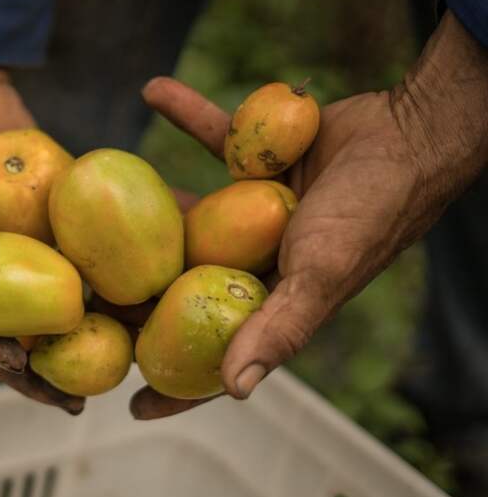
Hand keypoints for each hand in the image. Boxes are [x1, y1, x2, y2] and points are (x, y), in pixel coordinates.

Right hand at [0, 48, 84, 414]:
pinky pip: (60, 266)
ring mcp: (3, 252)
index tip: (21, 364)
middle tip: (71, 402)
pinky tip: (122, 310)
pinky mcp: (34, 232)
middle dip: (32, 371)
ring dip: (66, 343)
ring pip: (33, 309)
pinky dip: (86, 291)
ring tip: (106, 375)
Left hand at [128, 11, 487, 419]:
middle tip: (86, 297)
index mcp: (271, 300)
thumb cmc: (369, 211)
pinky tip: (152, 90)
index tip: (130, 406)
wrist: (410, 131)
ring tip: (93, 202)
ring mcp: (253, 212)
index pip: (218, 356)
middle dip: (140, 297)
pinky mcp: (255, 162)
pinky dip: (187, 116)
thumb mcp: (320, 276)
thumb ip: (279, 329)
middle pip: (186, 288)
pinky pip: (213, 140)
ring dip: (146, 209)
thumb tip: (234, 391)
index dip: (178, 386)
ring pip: (187, 216)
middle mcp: (258, 261)